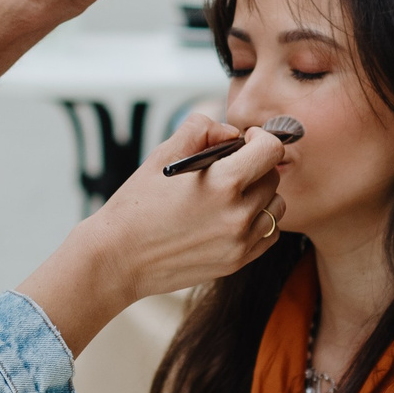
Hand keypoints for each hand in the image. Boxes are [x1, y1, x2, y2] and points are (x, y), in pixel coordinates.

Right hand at [16, 113, 289, 351]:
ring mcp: (240, 243)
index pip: (272, 150)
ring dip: (260, 194)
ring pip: (275, 207)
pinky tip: (231, 216)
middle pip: (273, 177)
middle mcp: (238, 215)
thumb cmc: (136, 205)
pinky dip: (258, 221)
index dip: (262, 138)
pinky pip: (269, 234)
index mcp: (222, 183)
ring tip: (231, 194)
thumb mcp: (163, 155)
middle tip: (230, 167)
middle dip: (257, 166)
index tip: (247, 140)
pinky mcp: (237, 262)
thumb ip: (201, 130)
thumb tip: (231, 132)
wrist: (118, 258)